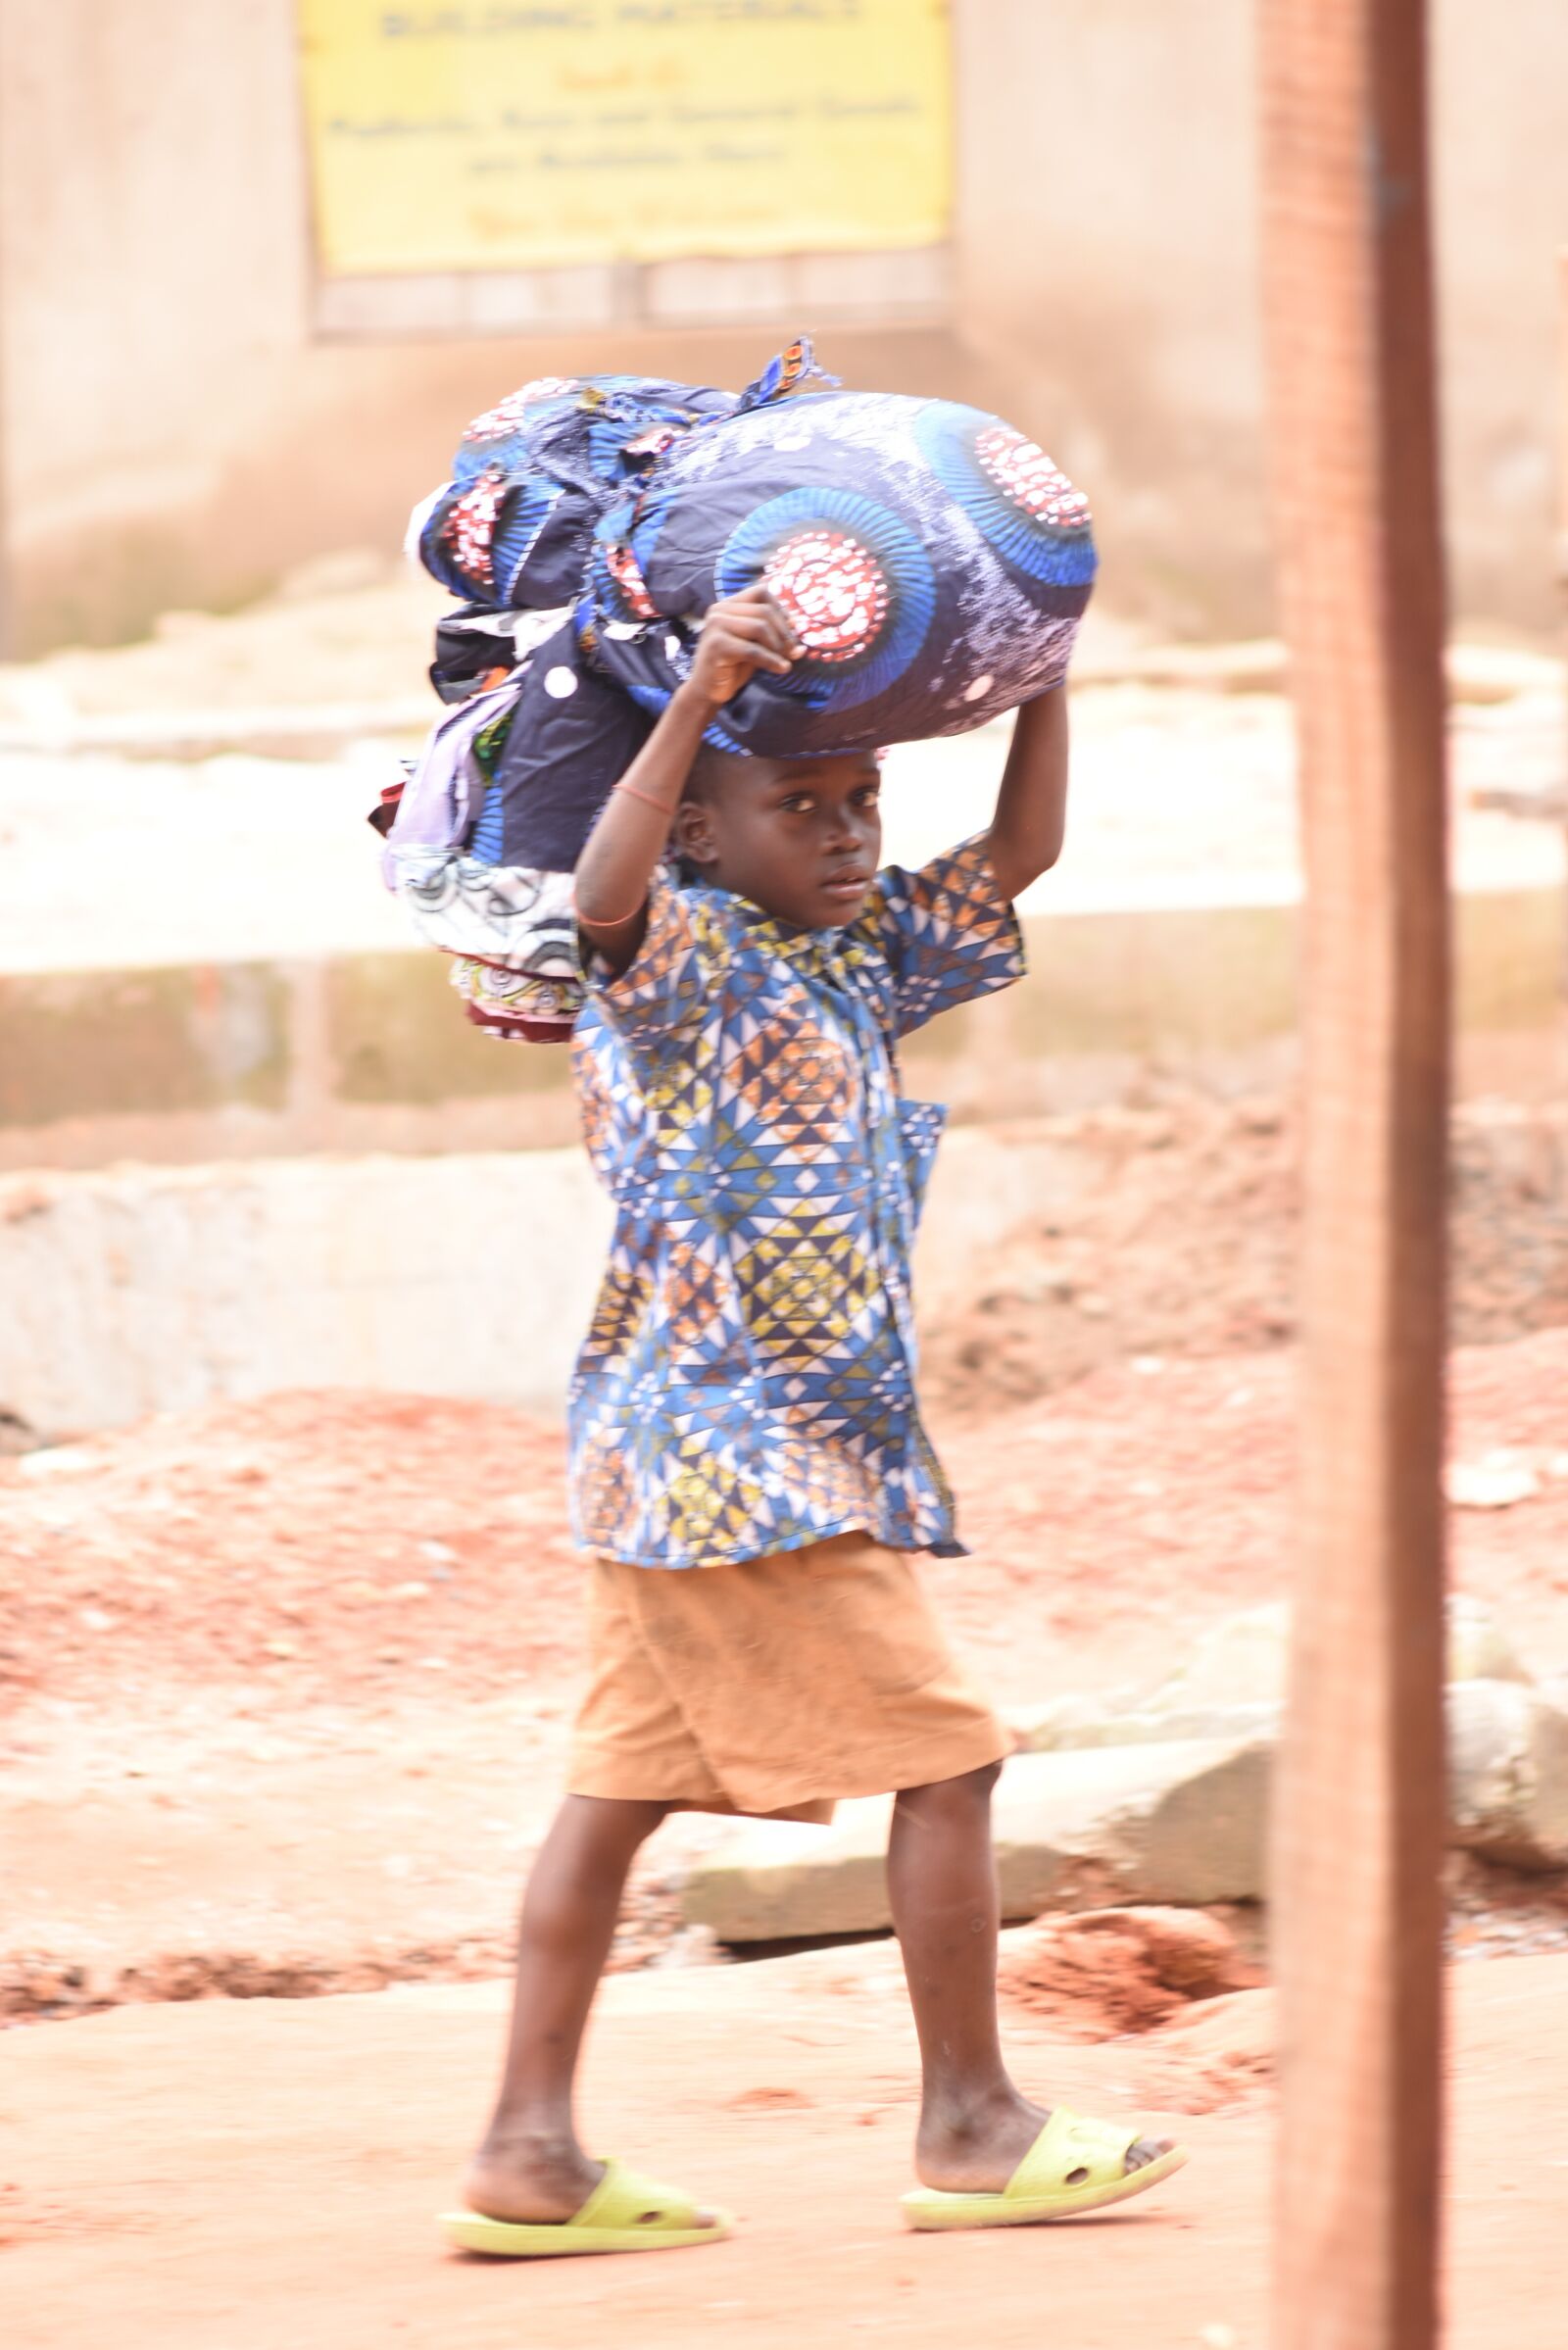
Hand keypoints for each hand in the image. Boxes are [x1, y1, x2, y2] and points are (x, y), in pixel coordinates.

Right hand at [684, 585, 801, 708]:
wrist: (708, 691)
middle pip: (764, 611)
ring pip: (760, 627)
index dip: (781, 610)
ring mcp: (716, 626)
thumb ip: (775, 638)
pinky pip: (753, 650)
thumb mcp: (756, 646)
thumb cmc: (733, 667)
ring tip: (786, 661)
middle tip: (793, 651)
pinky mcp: (717, 645)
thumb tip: (801, 645)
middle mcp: (719, 610)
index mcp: (728, 605)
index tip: (793, 630)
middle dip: (784, 632)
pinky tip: (782, 669)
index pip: (761, 593)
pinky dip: (771, 660)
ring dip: (779, 646)